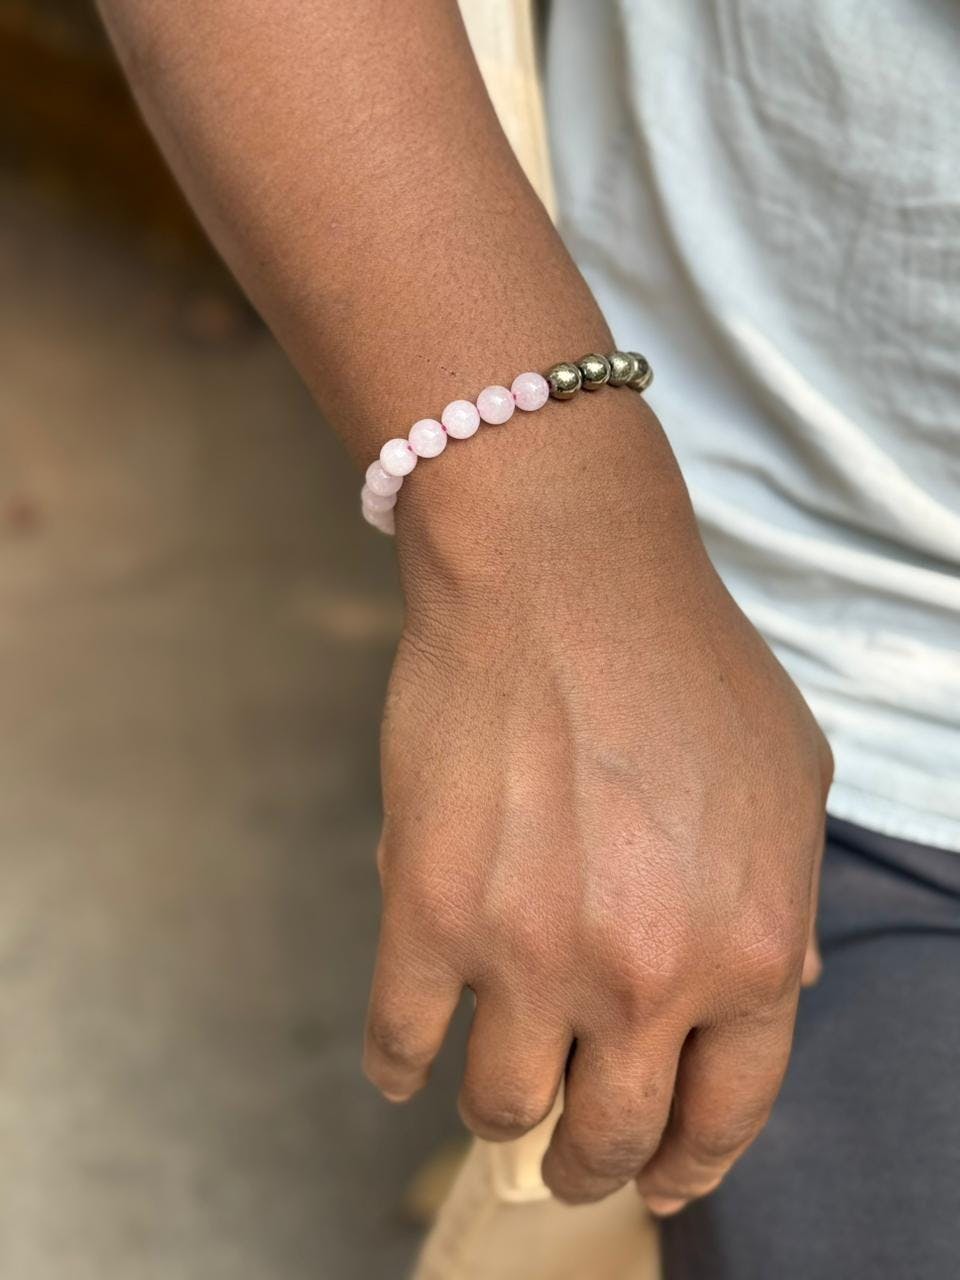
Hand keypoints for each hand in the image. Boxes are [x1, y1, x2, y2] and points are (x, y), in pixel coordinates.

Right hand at [362, 393, 831, 1210]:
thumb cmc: (680, 659)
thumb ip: (784, 900)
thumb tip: (780, 983)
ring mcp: (529, 952)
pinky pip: (399, 1043)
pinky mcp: (429, 913)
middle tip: (568, 1145)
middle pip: (608, 1133)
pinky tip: (406, 1060)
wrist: (561, 575)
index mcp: (749, 948)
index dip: (687, 1162)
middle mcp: (645, 974)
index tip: (659, 1175)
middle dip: (587, 1155)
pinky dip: (399, 1066)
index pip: (725, 1114)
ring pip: (500, 1104)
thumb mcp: (790, 779)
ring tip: (495, 1084)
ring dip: (498, 1108)